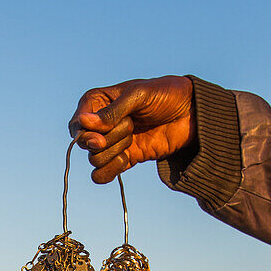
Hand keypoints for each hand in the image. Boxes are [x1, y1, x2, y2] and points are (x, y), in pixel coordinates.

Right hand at [68, 76, 195, 183]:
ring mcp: (112, 143)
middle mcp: (101, 124)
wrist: (192, 114)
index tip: (99, 135)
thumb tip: (83, 123)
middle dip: (107, 138)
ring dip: (114, 151)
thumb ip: (112, 112)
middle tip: (130, 126)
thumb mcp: (139, 95)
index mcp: (100, 101)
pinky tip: (126, 160)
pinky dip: (110, 172)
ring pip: (94, 159)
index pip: (78, 121)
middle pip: (85, 143)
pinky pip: (102, 175)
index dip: (84, 131)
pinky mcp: (123, 160)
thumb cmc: (166, 95)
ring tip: (134, 137)